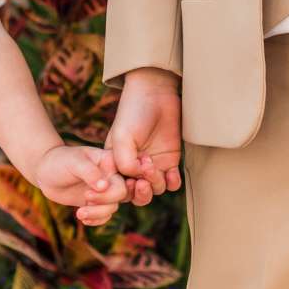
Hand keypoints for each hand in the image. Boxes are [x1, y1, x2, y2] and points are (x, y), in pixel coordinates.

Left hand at [31, 143, 128, 227]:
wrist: (45, 172)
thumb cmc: (60, 161)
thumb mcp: (74, 162)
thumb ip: (89, 172)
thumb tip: (104, 186)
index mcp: (110, 161)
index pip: (122, 177)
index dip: (112, 190)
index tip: (90, 191)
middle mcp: (110, 175)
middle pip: (121, 194)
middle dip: (104, 201)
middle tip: (85, 198)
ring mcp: (104, 190)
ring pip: (112, 207)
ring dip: (97, 213)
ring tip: (79, 213)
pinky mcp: (95, 202)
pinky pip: (104, 215)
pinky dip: (96, 220)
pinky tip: (83, 219)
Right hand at [107, 67, 182, 207]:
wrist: (156, 93)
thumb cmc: (133, 112)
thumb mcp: (122, 137)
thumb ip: (124, 161)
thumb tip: (136, 179)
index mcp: (116, 163)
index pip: (117, 188)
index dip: (123, 191)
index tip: (129, 182)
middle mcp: (134, 167)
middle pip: (136, 195)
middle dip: (140, 193)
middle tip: (142, 182)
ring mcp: (153, 165)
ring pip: (154, 190)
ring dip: (155, 183)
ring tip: (152, 165)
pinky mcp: (169, 161)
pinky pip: (171, 183)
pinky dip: (171, 182)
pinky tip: (170, 173)